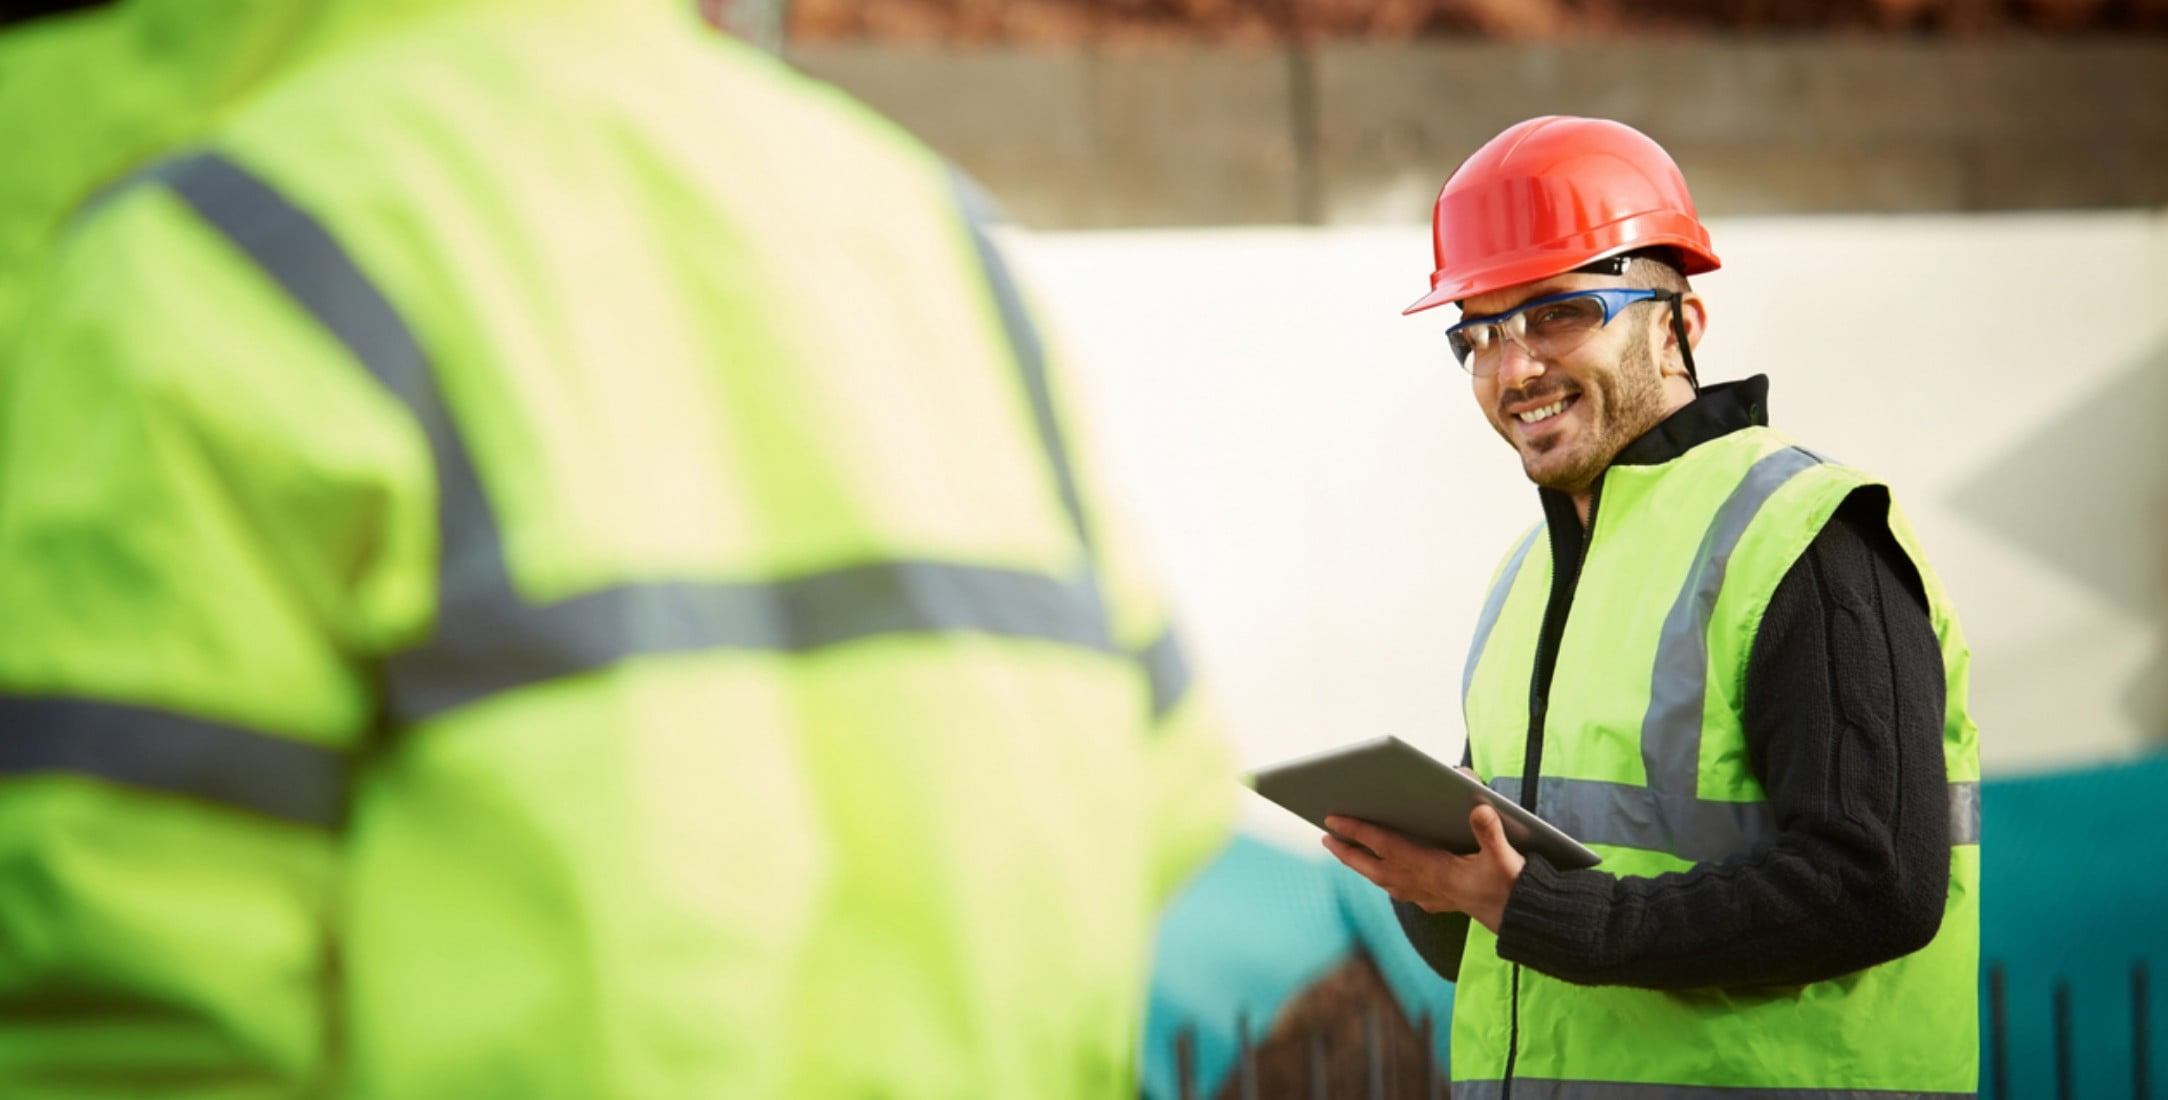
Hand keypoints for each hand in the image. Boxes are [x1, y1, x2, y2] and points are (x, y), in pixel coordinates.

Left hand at [1321, 806, 1527, 934]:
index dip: (1359, 832)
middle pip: (1375, 867)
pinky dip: (1384, 878)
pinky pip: (1399, 889)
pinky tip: (1382, 873)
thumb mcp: (1506, 857)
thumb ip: (1491, 833)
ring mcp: (1429, 896)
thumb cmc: (1514, 886)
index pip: (1387, 847)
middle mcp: (1425, 885)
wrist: (1525, 921)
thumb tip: (1478, 808)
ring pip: (1384, 880)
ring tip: (1344, 850)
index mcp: (1434, 870)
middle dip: (1348, 851)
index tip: (1333, 818)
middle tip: (1325, 835)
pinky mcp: (1438, 901)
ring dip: (1362, 865)